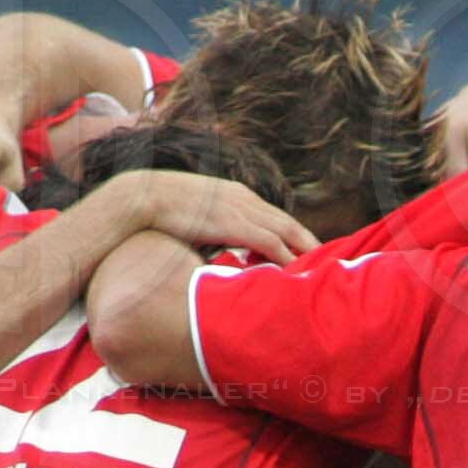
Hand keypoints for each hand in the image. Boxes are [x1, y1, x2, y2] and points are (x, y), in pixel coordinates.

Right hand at [125, 172, 316, 264]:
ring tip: (319, 272)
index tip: (306, 249)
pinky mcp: (233, 224)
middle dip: (308, 242)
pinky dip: (285, 257)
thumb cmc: (158, 209)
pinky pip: (269, 243)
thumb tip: (213, 246)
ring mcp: (239, 210)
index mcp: (235, 194)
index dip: (292, 233)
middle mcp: (243, 198)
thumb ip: (210, 226)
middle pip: (287, 222)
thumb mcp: (193, 214)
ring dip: (303, 252)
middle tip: (327, 261)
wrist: (140, 197)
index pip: (273, 215)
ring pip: (284, 232)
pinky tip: (294, 273)